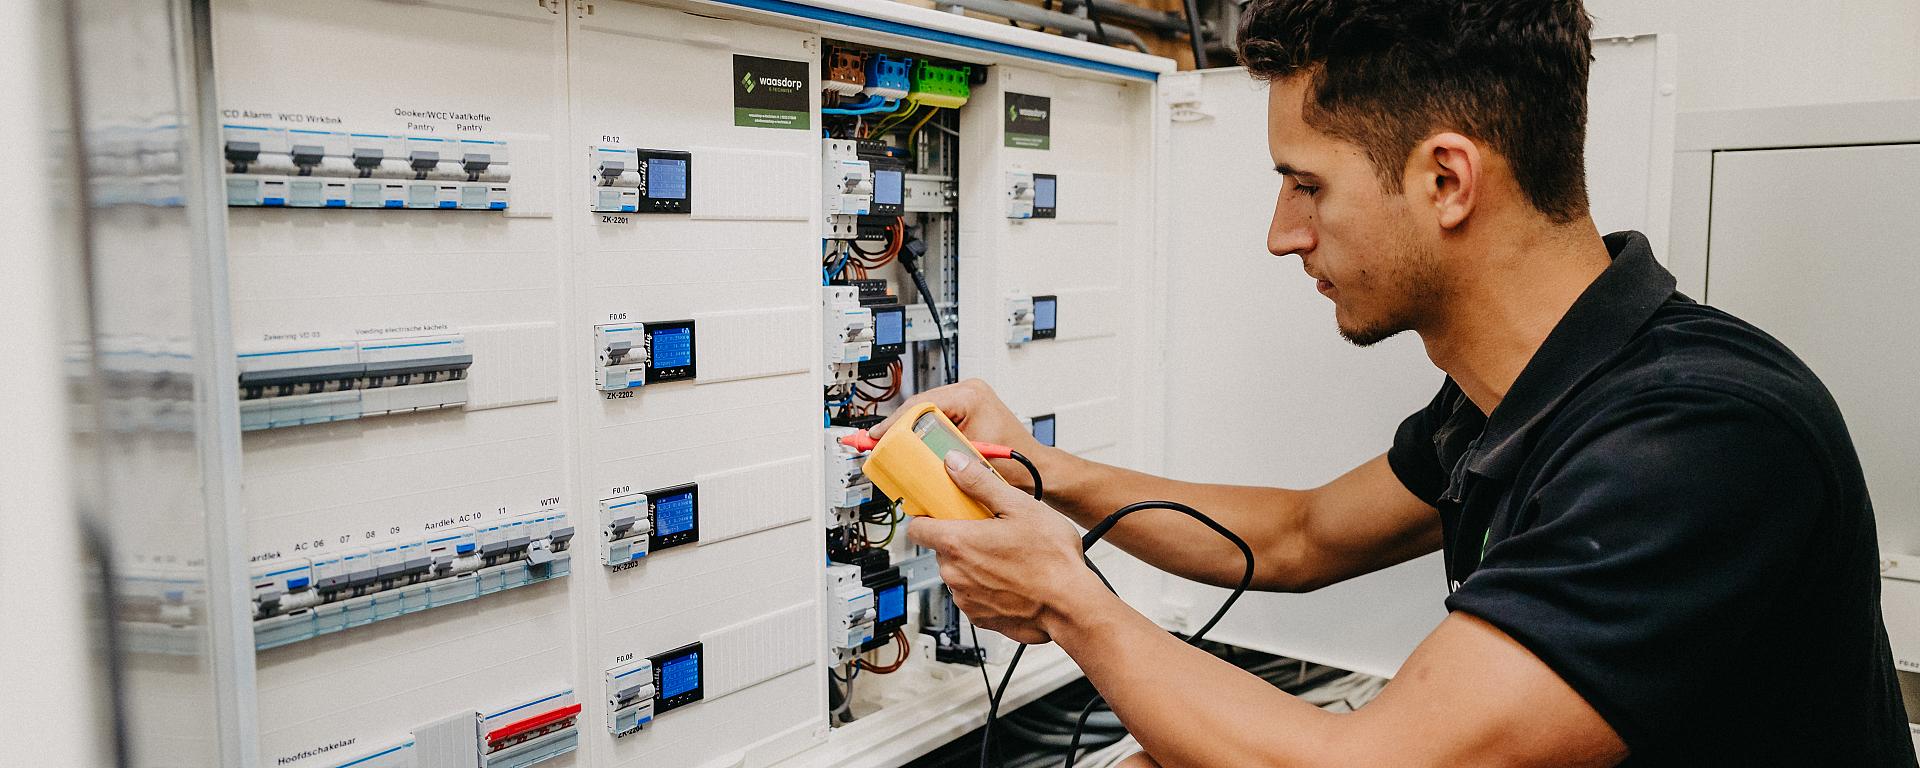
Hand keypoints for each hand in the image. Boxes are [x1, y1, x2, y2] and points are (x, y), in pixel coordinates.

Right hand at [871, 379, 1049, 490]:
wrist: (1034, 469)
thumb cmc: (1016, 464)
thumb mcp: (970, 461)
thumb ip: (937, 457)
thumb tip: (904, 458)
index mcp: (970, 395)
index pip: (922, 404)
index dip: (896, 423)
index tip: (878, 437)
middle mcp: (968, 392)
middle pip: (919, 407)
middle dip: (897, 427)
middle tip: (875, 443)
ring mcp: (967, 400)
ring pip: (924, 413)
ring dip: (906, 431)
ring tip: (886, 446)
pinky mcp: (965, 411)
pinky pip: (934, 419)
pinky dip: (919, 434)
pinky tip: (906, 446)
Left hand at [908, 450, 1099, 644]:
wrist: (1072, 606)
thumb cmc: (1051, 560)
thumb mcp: (1019, 507)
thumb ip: (980, 483)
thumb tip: (955, 464)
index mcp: (957, 544)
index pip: (916, 528)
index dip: (927, 517)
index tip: (942, 511)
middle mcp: (954, 574)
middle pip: (942, 548)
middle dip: (961, 537)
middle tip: (991, 530)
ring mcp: (966, 599)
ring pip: (958, 572)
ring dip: (974, 563)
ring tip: (1007, 555)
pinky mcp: (979, 617)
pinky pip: (973, 595)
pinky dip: (986, 586)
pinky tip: (1011, 578)